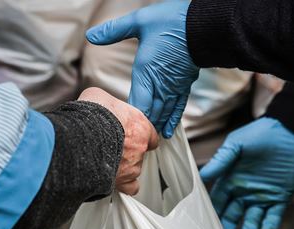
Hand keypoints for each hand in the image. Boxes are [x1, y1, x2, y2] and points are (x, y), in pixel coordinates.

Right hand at [79, 87, 158, 194]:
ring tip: (105, 161)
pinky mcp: (121, 181)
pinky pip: (129, 188)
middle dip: (128, 150)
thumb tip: (97, 102)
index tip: (132, 135)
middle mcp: (139, 148)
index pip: (151, 134)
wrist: (81, 136)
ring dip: (122, 166)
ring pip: (133, 169)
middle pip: (140, 152)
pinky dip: (123, 185)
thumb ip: (105, 103)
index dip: (141, 135)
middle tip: (112, 146)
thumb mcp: (98, 96)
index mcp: (140, 126)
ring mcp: (131, 166)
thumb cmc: (92, 115)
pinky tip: (113, 180)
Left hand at [86, 1, 198, 138]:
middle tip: (131, 141)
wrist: (203, 24)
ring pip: (162, 113)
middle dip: (140, 128)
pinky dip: (171, 120)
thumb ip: (114, 30)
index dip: (129, 120)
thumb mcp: (139, 22)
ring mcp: (174, 87)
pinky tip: (167, 131)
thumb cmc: (172, 22)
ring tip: (145, 140)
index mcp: (146, 72)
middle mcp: (160, 84)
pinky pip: (177, 108)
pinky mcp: (184, 85)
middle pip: (149, 114)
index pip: (136, 105)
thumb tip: (91, 34)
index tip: (121, 130)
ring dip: (154, 126)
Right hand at [200, 118, 293, 228]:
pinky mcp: (280, 198)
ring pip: (252, 221)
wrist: (290, 132)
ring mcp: (262, 197)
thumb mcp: (237, 145)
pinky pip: (273, 217)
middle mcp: (244, 192)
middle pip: (233, 216)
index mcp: (231, 181)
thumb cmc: (260, 135)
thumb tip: (202, 176)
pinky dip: (268, 227)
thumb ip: (221, 161)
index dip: (212, 215)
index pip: (218, 202)